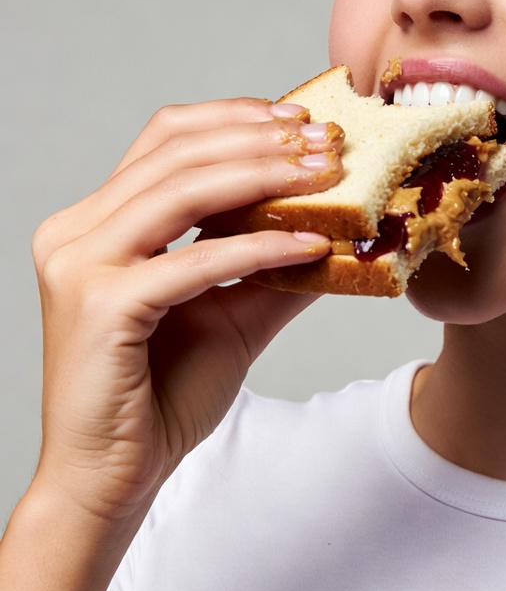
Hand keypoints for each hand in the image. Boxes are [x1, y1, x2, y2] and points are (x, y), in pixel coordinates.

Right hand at [28, 97, 343, 523]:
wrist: (116, 474)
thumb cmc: (165, 390)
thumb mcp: (234, 309)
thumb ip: (274, 262)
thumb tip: (341, 225)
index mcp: (99, 220)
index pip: (168, 137)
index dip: (236, 116)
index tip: (301, 119)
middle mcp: (78, 231)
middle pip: (178, 151)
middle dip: (263, 140)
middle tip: (329, 142)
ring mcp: (81, 265)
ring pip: (183, 190)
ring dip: (265, 175)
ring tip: (326, 174)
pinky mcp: (99, 305)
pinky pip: (195, 260)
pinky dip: (258, 247)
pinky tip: (309, 244)